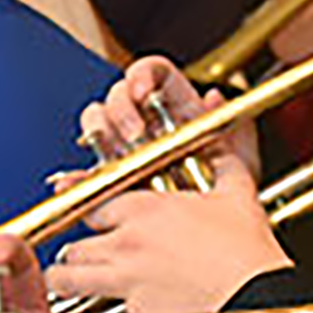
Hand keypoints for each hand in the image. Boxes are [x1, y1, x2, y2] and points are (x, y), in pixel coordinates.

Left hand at [48, 152, 293, 312]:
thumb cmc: (245, 249)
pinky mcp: (135, 311)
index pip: (90, 205)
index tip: (91, 218)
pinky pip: (104, 308)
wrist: (254, 294)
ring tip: (63, 280)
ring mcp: (126, 278)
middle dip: (73, 252)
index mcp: (143, 209)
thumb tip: (224, 152)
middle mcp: (126, 242)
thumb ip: (224, 165)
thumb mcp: (236, 194)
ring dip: (64, 279)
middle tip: (78, 255)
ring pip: (69, 278)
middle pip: (73, 245)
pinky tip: (109, 306)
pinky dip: (104, 307)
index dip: (89, 213)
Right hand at [79, 57, 259, 181]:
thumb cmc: (223, 197)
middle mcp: (145, 121)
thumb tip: (214, 97)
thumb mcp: (239, 167)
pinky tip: (76, 180)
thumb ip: (235, 132)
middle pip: (118, 93)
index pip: (151, 72)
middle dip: (121, 109)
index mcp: (175, 107)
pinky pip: (81, 170)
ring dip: (100, 131)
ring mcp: (122, 148)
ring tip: (115, 154)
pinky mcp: (104, 178)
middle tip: (133, 134)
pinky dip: (73, 176)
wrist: (205, 239)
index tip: (141, 92)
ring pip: (96, 120)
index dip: (141, 75)